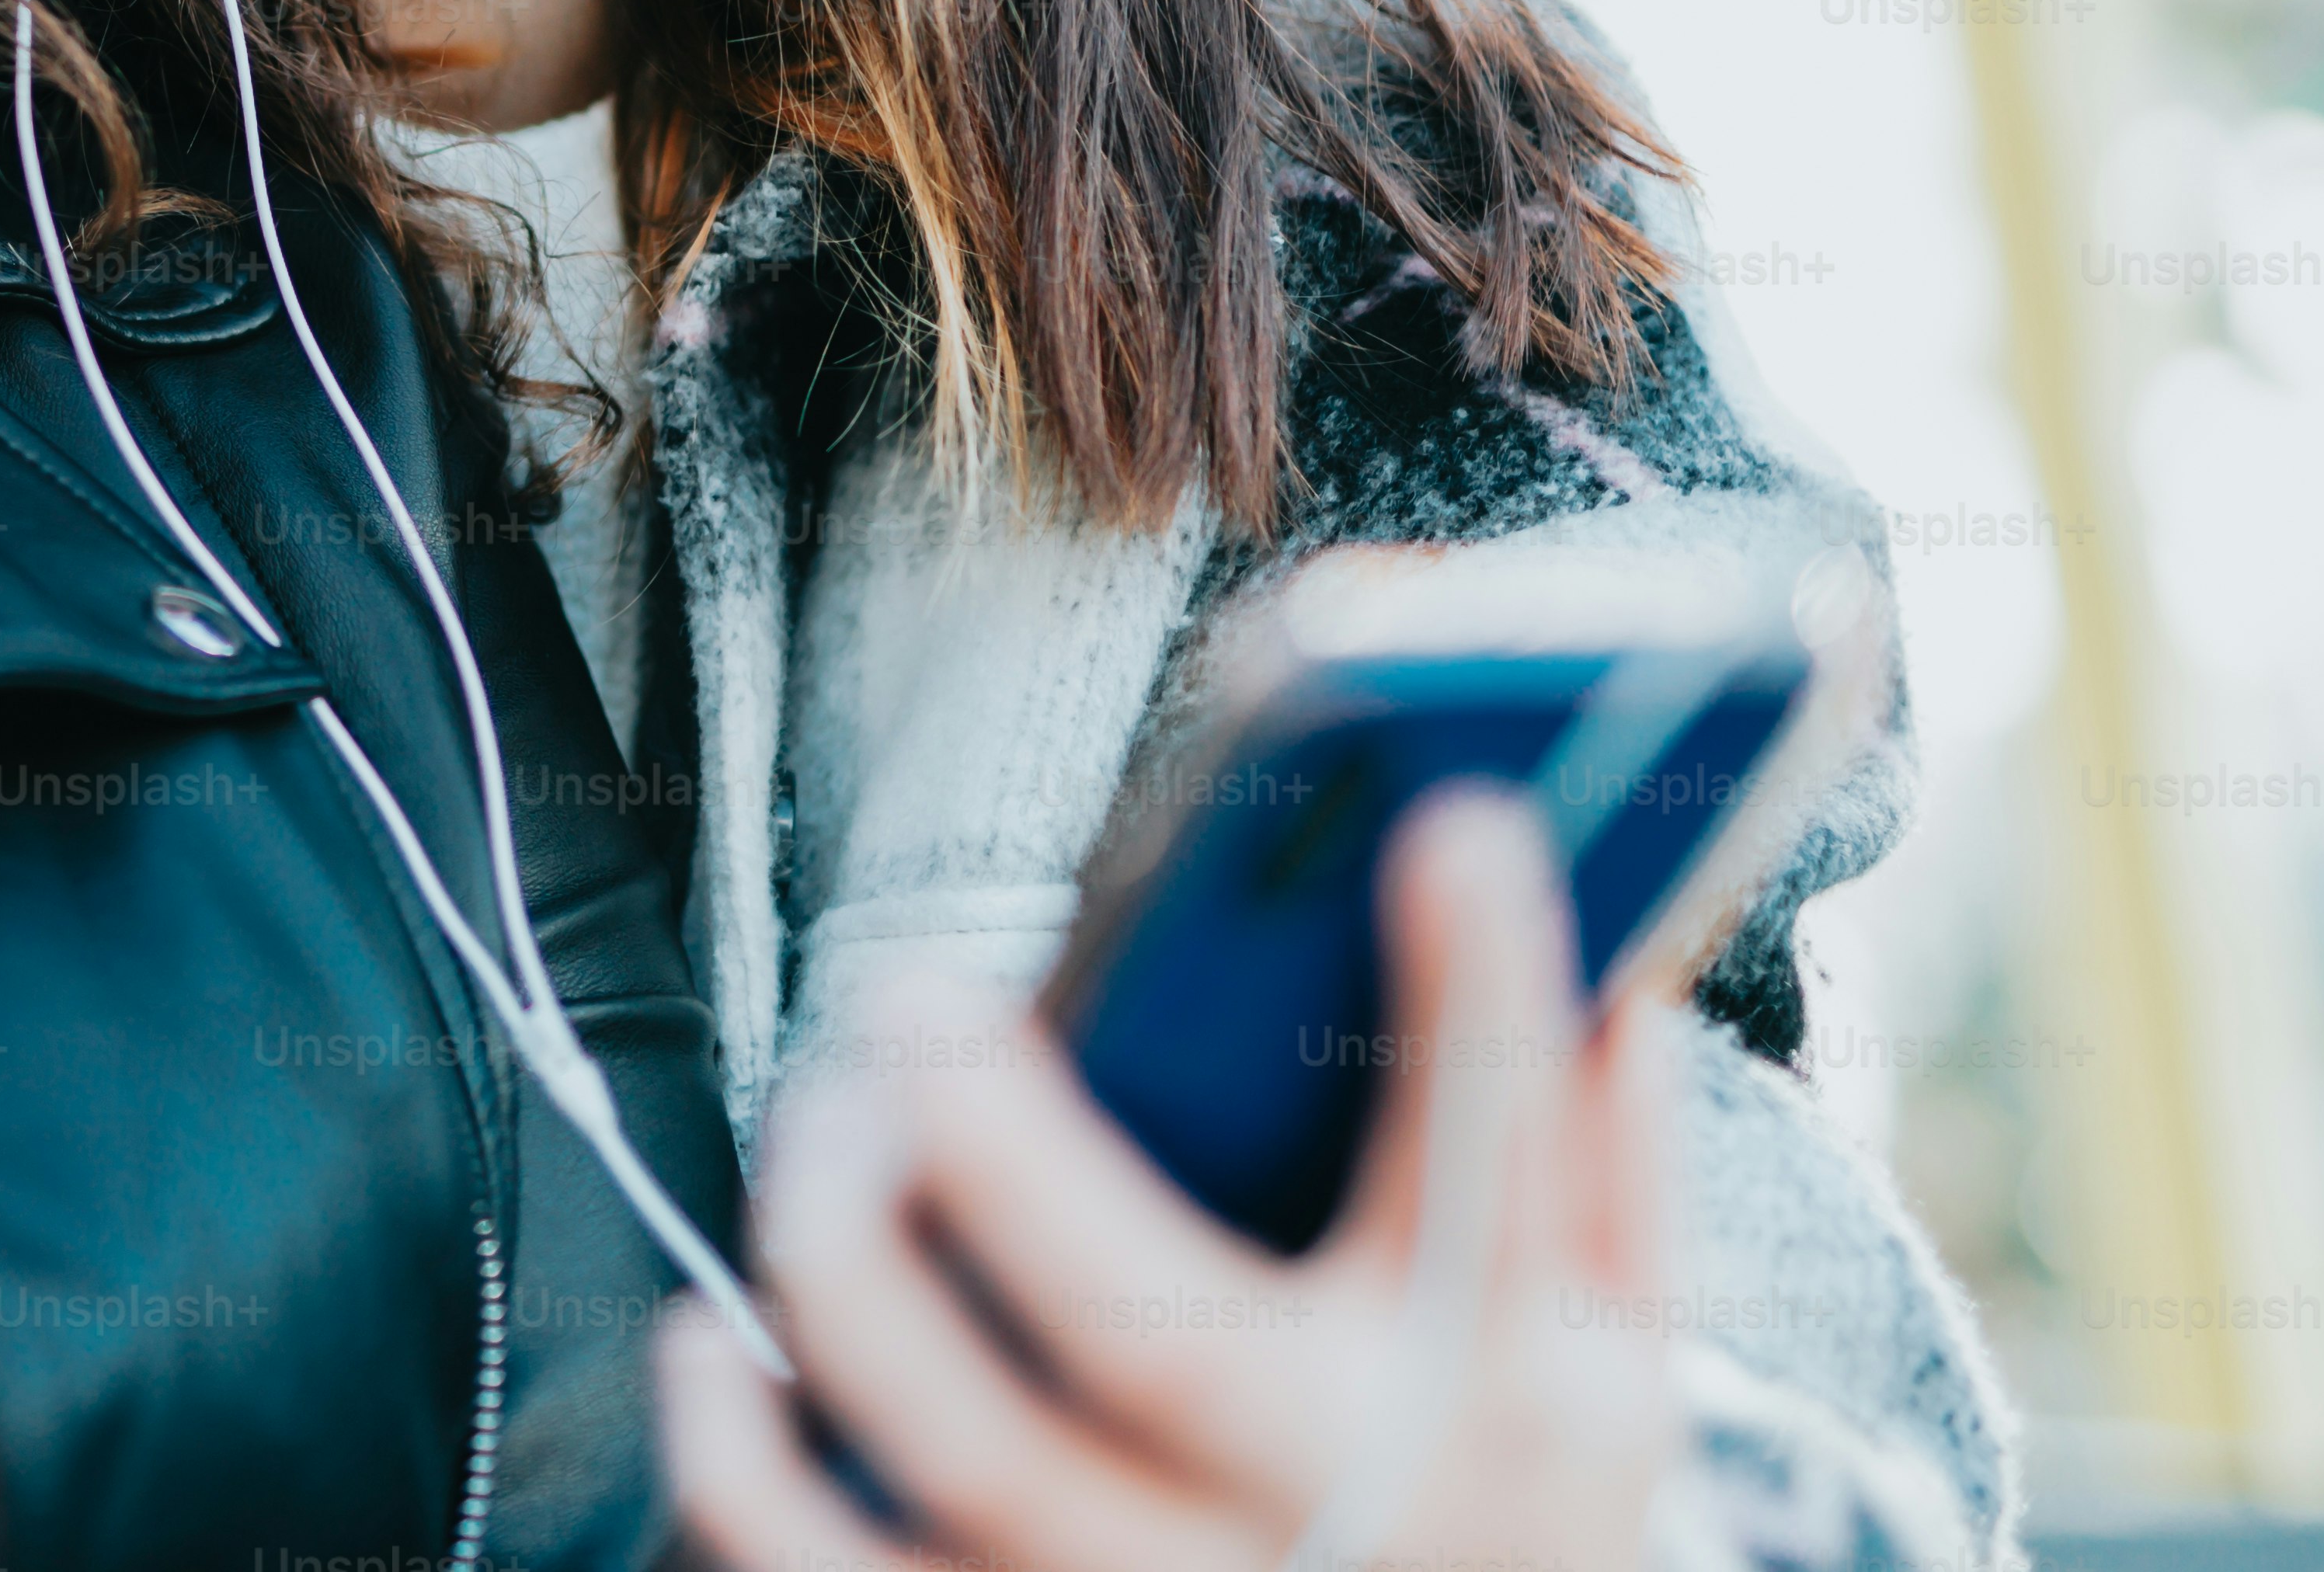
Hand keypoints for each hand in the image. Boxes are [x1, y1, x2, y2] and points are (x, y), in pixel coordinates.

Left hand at [661, 791, 1679, 1571]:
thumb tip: (1564, 901)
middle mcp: (1332, 1505)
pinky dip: (740, 1464)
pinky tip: (716, 1345)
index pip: (1504, 1173)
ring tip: (819, 1125)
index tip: (1452, 819)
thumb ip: (1587, 1149)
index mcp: (1503, 1390)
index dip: (1481, 995)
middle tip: (913, 994)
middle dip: (1006, 1152)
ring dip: (853, 1266)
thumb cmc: (1506, 1501)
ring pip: (967, 1452)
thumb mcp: (1607, 1348)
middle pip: (1151, 1339)